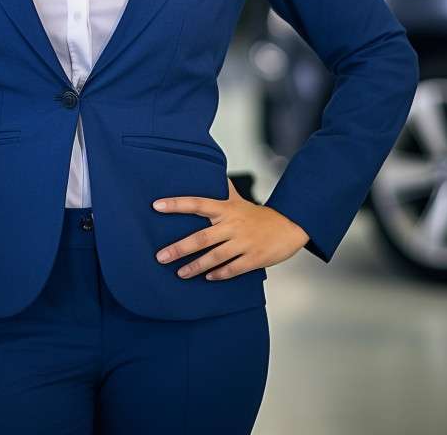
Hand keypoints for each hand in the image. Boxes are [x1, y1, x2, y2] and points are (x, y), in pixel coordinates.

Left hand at [153, 180, 308, 279]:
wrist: (289, 226)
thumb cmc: (259, 215)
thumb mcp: (238, 199)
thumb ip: (222, 188)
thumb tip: (210, 169)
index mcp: (226, 209)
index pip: (197, 203)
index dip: (176, 204)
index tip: (157, 206)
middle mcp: (232, 225)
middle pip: (202, 237)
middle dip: (179, 248)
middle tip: (161, 256)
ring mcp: (243, 243)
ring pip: (215, 256)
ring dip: (196, 266)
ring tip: (180, 273)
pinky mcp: (254, 258)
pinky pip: (233, 268)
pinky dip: (220, 274)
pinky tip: (208, 277)